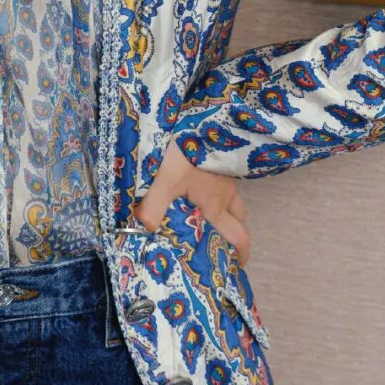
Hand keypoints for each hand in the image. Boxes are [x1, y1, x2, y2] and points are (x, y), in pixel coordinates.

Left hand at [134, 135, 251, 264]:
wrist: (203, 118)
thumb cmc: (185, 151)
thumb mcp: (164, 179)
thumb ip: (154, 206)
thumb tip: (144, 231)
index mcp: (215, 206)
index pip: (237, 236)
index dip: (240, 254)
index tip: (236, 266)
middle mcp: (225, 194)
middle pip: (239, 220)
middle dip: (235, 234)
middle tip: (224, 244)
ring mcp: (226, 175)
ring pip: (234, 200)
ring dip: (228, 211)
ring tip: (211, 217)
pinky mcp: (221, 159)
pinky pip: (226, 182)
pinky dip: (219, 191)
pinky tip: (203, 187)